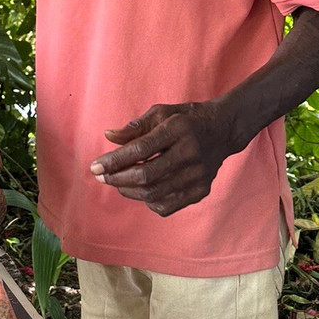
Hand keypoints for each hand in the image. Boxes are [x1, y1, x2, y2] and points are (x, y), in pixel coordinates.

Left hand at [89, 101, 236, 217]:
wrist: (224, 130)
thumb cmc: (186, 119)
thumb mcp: (161, 113)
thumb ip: (134, 127)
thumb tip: (108, 137)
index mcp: (178, 130)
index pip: (141, 149)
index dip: (114, 160)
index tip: (94, 166)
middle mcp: (190, 154)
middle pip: (146, 175)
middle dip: (117, 178)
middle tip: (100, 176)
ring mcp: (198, 175)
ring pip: (154, 193)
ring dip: (129, 190)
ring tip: (116, 182)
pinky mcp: (201, 191)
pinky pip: (167, 205)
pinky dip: (148, 200)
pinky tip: (141, 190)